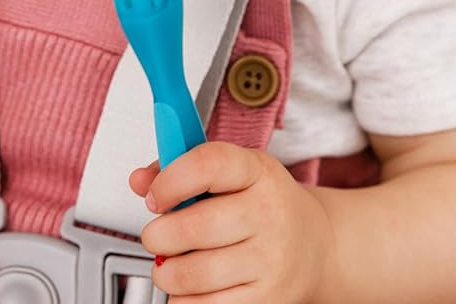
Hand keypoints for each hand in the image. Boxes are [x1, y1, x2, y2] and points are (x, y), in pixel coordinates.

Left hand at [130, 142, 333, 302]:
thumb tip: (139, 180)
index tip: (154, 195)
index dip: (171, 179)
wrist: (316, 246)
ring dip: (166, 272)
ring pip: (196, 273)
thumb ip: (180, 167)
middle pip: (196, 226)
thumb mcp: (232, 170)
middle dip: (159, 235)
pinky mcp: (268, 299)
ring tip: (167, 263)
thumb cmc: (263, 202)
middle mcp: (268, 213)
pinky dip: (185, 300)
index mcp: (256, 171)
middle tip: (155, 235)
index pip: (209, 164)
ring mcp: (271, 259)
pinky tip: (189, 286)